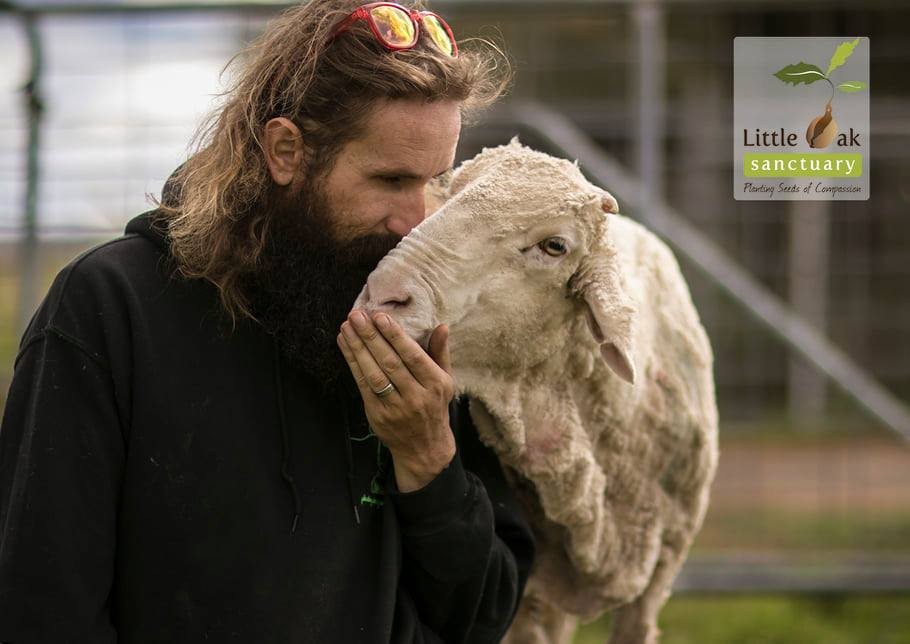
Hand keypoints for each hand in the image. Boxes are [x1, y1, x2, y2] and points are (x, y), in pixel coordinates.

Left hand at [337, 310, 455, 491]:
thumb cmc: (434, 406)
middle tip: (357, 316)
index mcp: (436, 384)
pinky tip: (345, 345)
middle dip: (371, 337)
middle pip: (390, 363)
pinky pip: (363, 386)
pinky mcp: (378, 415)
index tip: (380, 316)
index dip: (395, 336)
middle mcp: (416, 396)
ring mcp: (396, 408)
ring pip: (374, 374)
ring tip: (347, 327)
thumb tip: (442, 326)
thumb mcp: (445, 381)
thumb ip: (440, 353)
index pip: (413, 356)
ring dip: (357, 349)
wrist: (424, 448)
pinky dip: (353, 364)